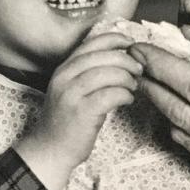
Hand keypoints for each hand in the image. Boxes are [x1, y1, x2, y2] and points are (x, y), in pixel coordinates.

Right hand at [14, 31, 142, 189]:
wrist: (51, 149)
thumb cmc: (68, 119)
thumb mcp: (73, 89)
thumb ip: (90, 72)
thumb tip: (123, 58)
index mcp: (64, 68)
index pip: (91, 44)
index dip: (114, 39)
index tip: (131, 43)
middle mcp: (64, 77)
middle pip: (102, 56)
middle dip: (126, 60)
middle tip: (138, 70)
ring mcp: (71, 94)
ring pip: (107, 74)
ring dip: (127, 78)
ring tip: (133, 86)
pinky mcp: (81, 112)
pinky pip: (110, 95)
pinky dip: (124, 95)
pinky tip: (128, 100)